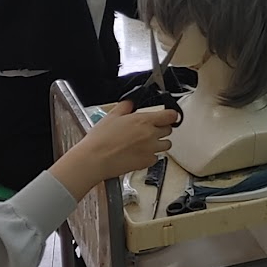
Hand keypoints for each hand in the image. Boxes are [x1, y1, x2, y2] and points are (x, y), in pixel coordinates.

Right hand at [48, 100, 177, 198]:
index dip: (170, 115)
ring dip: (159, 143)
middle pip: (169, 130)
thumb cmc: (101, 139)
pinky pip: (156, 158)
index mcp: (144, 121)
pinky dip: (151, 156)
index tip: (167, 117)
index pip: (171, 116)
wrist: (95, 159)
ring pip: (166, 145)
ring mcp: (151, 150)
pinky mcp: (147, 163)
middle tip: (149, 130)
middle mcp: (151, 135)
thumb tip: (131, 103)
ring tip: (145, 143)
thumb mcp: (112, 116)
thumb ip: (126, 106)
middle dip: (161, 129)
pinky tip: (139, 154)